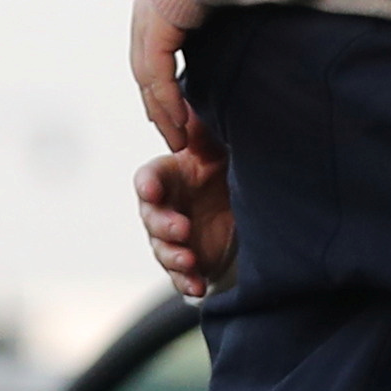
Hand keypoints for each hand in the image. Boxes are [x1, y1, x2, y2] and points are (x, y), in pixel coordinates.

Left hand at [131, 0, 201, 153]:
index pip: (155, 41)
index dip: (164, 76)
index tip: (177, 104)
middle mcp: (147, 0)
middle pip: (145, 63)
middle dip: (159, 101)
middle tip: (173, 130)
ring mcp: (148, 12)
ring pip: (147, 76)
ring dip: (163, 111)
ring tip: (178, 139)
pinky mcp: (157, 24)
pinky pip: (157, 75)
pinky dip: (167, 103)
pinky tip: (179, 125)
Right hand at [135, 141, 231, 297]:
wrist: (241, 201)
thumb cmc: (222, 166)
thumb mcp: (216, 147)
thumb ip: (200, 132)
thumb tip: (189, 104)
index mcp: (169, 175)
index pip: (148, 179)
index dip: (148, 186)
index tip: (154, 191)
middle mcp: (165, 206)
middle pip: (151, 218)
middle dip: (163, 225)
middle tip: (182, 229)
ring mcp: (174, 236)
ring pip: (162, 249)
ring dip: (173, 257)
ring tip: (189, 260)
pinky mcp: (187, 260)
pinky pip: (179, 275)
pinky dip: (186, 282)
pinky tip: (197, 287)